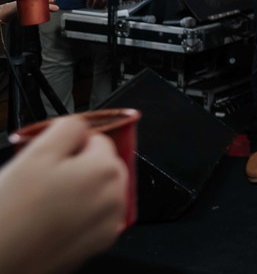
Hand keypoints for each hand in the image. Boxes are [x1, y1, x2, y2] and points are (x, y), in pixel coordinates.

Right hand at [0, 116, 127, 273]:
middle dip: (77, 168)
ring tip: (44, 203)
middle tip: (42, 181)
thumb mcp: (37, 154)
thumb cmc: (12, 212)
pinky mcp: (99, 244)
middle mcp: (116, 196)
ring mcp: (109, 223)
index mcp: (105, 168)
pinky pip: (94, 217)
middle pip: (100, 165)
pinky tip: (52, 220)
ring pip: (98, 191)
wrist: (1, 262)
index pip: (96, 139)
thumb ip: (68, 129)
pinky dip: (79, 214)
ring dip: (79, 191)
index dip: (69, 146)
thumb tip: (82, 125)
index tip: (49, 157)